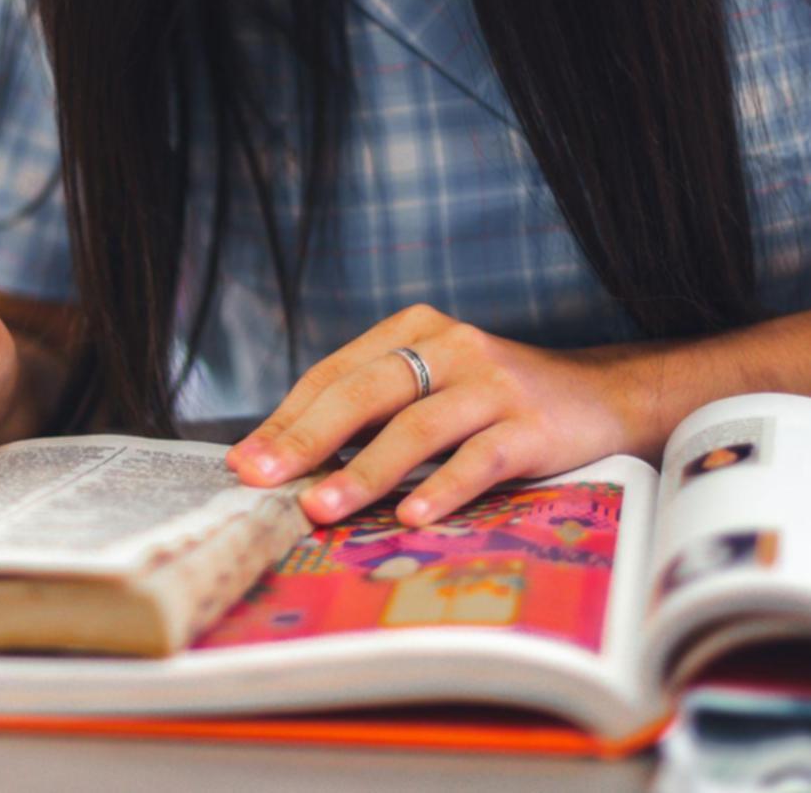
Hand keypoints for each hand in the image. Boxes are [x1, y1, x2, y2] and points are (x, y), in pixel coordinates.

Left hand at [225, 303, 652, 526]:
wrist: (602, 400)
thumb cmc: (493, 404)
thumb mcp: (428, 392)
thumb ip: (366, 417)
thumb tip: (280, 463)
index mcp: (411, 331)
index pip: (333, 375)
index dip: (286, 419)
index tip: (244, 462)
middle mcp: (451, 346)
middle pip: (364, 392)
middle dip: (306, 439)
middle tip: (264, 479)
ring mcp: (494, 382)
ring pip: (415, 427)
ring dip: (363, 471)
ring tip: (322, 507)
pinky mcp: (533, 424)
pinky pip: (479, 457)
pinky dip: (443, 487)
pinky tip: (411, 515)